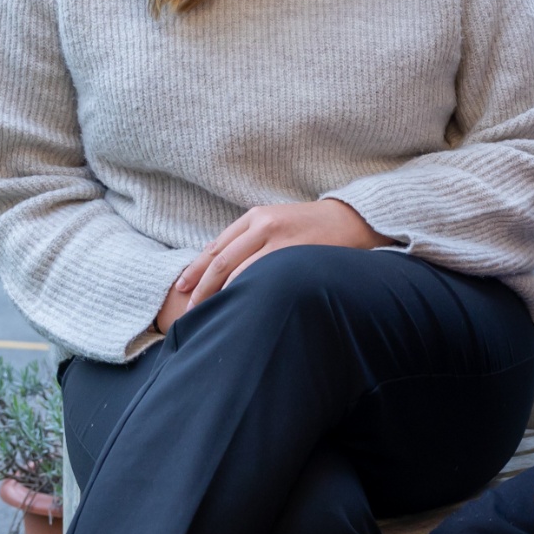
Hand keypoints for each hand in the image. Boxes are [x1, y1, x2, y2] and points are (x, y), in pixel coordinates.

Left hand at [156, 199, 392, 331]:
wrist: (351, 220)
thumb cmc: (312, 226)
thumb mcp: (277, 221)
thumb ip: (249, 237)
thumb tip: (215, 256)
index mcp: (255, 217)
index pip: (216, 247)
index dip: (195, 270)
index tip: (181, 289)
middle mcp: (262, 225)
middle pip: (220, 260)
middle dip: (201, 287)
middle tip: (189, 311)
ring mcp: (278, 239)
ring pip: (237, 271)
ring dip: (219, 295)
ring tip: (209, 316)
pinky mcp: (294, 254)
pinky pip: (261, 276)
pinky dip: (245, 292)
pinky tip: (237, 307)